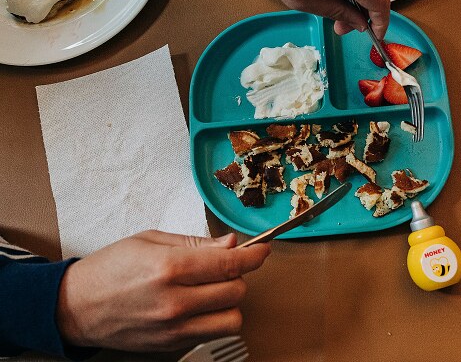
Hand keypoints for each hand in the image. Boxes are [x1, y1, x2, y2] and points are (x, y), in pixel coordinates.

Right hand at [56, 230, 269, 350]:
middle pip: (236, 291)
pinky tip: (202, 305)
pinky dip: (216, 318)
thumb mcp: (152, 240)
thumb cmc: (110, 268)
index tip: (262, 250)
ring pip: (232, 318)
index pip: (230, 264)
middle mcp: (175, 300)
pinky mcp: (172, 344)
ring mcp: (174, 327)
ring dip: (230, 301)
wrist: (75, 306)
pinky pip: (213, 333)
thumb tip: (232, 244)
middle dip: (238, 275)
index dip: (254, 255)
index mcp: (170, 267)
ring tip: (213, 288)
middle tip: (224, 266)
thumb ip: (197, 243)